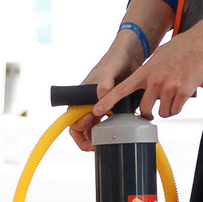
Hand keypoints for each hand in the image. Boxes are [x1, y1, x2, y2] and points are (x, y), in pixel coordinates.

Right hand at [68, 35, 146, 151]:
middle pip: (81, 129)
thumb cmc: (115, 60)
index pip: (72, 120)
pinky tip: (118, 131)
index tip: (91, 127)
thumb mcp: (109, 71)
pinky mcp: (110, 107)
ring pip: (93, 129)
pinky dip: (110, 129)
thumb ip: (104, 84)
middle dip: (87, 139)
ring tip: (108, 141)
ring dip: (98, 137)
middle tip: (97, 145)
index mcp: (81, 98)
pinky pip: (107, 123)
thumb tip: (100, 98)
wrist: (130, 56)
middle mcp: (88, 104)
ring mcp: (99, 106)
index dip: (79, 129)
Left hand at [100, 26, 202, 125]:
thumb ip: (147, 72)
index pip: (122, 90)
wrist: (202, 44)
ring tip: (171, 98)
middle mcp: (154, 81)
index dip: (108, 101)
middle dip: (146, 113)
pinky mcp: (183, 92)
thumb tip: (142, 84)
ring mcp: (169, 87)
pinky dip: (176, 108)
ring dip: (165, 110)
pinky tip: (179, 99)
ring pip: (162, 112)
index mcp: (145, 72)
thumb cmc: (181, 48)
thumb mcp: (157, 57)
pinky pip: (175, 109)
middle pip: (144, 109)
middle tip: (150, 112)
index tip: (98, 110)